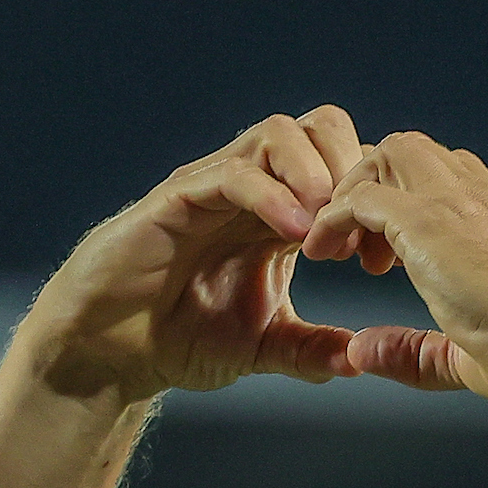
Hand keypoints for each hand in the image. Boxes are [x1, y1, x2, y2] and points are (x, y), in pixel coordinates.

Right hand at [16, 107, 368, 405]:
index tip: (375, 262)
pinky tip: (292, 235)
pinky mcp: (178, 196)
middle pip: (320, 128)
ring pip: (279, 133)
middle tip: (354, 236)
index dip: (369, 205)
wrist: (112, 351)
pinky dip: (270, 194)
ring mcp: (215, 186)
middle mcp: (253, 189)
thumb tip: (361, 359)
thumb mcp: (261, 348)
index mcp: (280, 215)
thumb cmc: (179, 338)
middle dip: (350, 170)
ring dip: (314, 172)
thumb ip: (309, 349)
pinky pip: (232, 172)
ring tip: (323, 228)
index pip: (342, 169)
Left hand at [302, 133, 487, 412]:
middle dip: (370, 187)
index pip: (441, 174)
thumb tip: (362, 351)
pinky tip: (323, 253)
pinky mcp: (429, 222)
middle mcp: (479, 198)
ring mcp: (456, 203)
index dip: (401, 203)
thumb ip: (411, 350)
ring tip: (340, 252)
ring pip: (386, 155)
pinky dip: (333, 218)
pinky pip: (362, 196)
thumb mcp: (460, 354)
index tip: (383, 260)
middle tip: (355, 251)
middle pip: (409, 150)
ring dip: (352, 194)